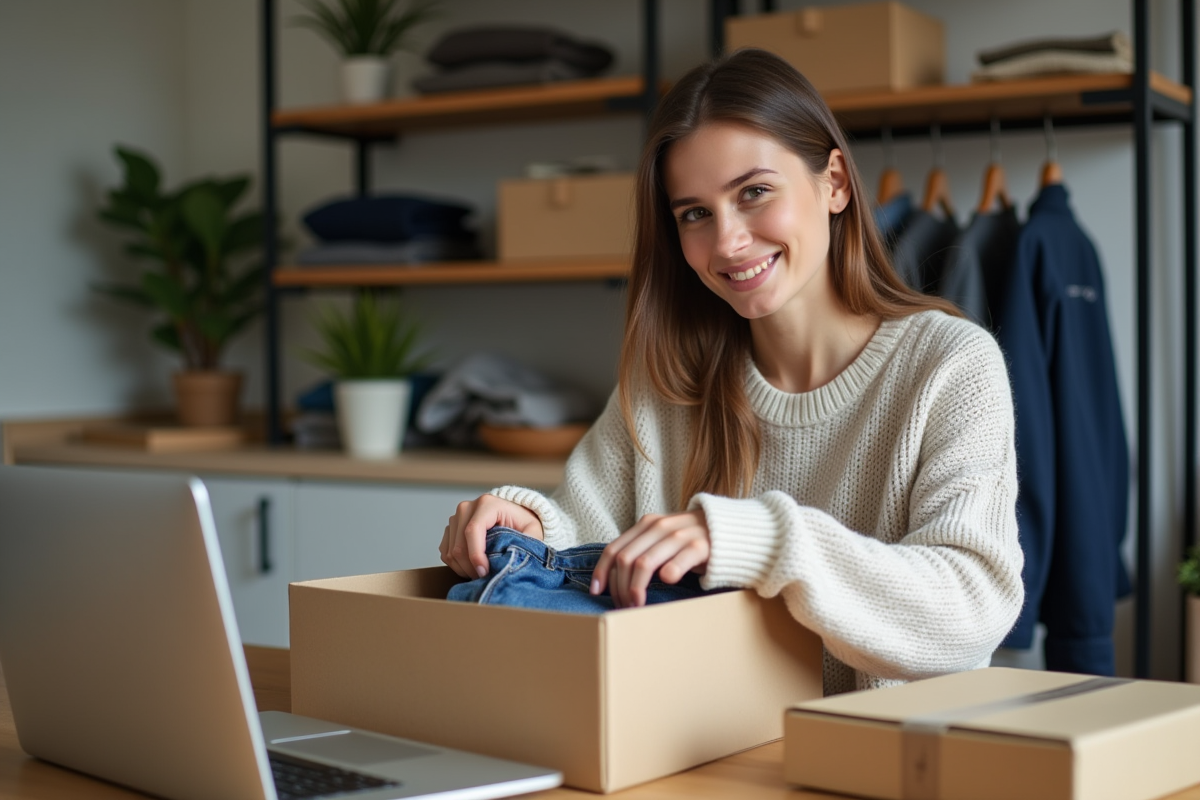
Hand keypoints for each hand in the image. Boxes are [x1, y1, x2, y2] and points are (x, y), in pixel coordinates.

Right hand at [440, 494, 543, 578]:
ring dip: (464, 569)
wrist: (514, 516)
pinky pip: (445, 553)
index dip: (476, 555)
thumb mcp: (532, 531)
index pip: (472, 530)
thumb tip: (513, 560)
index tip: (485, 572)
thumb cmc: (523, 524)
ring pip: (450, 552)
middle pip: (459, 545)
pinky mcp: (450, 529)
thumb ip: (527, 542)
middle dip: (470, 567)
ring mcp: (456, 518)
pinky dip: (457, 565)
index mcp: (487, 504)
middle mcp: (467, 508)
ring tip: (481, 573)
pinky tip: (472, 568)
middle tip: (485, 577)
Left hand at [590, 511, 709, 607]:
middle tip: (624, 606)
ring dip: (636, 588)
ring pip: (645, 563)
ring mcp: (680, 534)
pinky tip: (666, 584)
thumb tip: (613, 578)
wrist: (731, 532)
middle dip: (619, 587)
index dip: (602, 572)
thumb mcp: (662, 542)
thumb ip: (641, 551)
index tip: (597, 592)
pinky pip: (678, 562)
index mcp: (647, 524)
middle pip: (626, 559)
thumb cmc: (690, 543)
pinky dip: (668, 574)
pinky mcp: (701, 546)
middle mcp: (660, 526)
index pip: (614, 549)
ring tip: (637, 605)